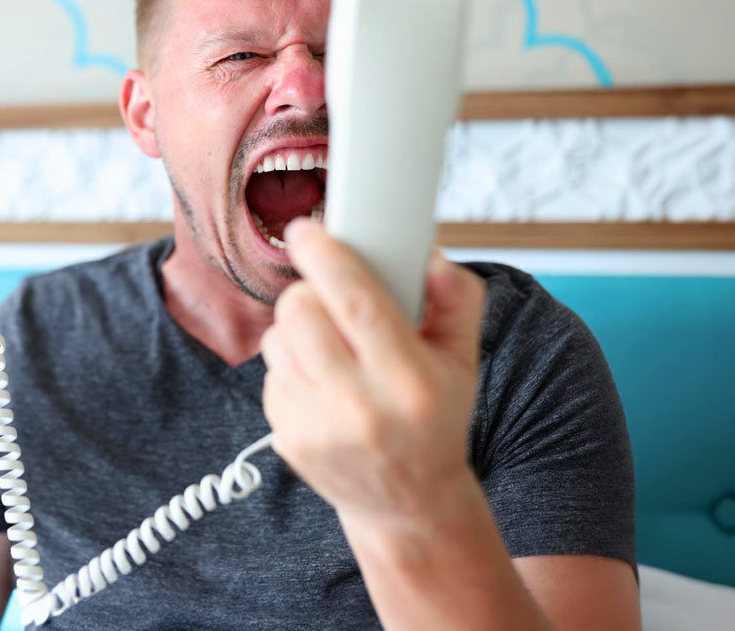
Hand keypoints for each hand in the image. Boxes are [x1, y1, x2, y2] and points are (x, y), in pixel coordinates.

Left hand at [260, 218, 487, 528]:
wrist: (407, 504)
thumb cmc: (435, 420)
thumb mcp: (464, 361)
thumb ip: (456, 300)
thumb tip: (430, 257)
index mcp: (408, 379)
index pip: (354, 301)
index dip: (325, 257)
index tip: (305, 230)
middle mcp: (358, 405)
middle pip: (301, 311)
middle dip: (310, 289)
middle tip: (330, 298)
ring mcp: (316, 426)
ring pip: (277, 338)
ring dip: (298, 329)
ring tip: (333, 349)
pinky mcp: (287, 439)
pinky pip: (270, 373)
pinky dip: (291, 366)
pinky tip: (323, 383)